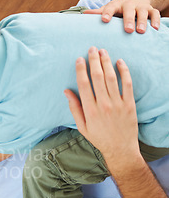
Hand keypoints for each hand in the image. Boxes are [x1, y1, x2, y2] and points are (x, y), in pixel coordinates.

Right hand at [64, 47, 139, 166]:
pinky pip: (127, 84)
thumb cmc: (99, 138)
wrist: (120, 148)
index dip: (81, 70)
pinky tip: (119, 62)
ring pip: (111, 78)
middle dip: (94, 61)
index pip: (84, 84)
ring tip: (103, 52)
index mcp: (90, 110)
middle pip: (98, 78)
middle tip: (92, 49)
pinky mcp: (130, 104)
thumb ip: (74, 108)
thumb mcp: (81, 126)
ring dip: (107, 63)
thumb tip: (67, 91)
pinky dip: (124, 72)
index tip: (80, 59)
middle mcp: (103, 105)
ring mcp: (118, 104)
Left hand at [84, 0, 160, 32]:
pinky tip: (154, 29)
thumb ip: (98, 13)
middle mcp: (129, 5)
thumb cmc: (118, 8)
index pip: (110, 8)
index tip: (104, 20)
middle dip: (128, 20)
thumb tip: (84, 14)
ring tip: (140, 31)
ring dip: (142, 22)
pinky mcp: (150, 10)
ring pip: (143, 13)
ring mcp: (141, 7)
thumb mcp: (108, 9)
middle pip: (129, 11)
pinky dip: (155, 21)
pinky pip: (155, 14)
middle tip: (127, 30)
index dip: (107, 13)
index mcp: (116, 5)